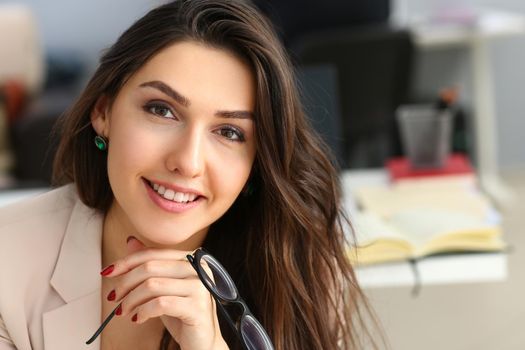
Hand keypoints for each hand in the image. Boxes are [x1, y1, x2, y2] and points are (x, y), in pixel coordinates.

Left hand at [101, 237, 228, 349]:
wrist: (202, 342)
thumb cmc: (182, 314)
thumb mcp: (162, 287)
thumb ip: (150, 265)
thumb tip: (131, 242)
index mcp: (191, 259)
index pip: (153, 253)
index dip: (127, 262)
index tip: (108, 272)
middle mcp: (198, 269)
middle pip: (150, 267)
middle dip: (125, 282)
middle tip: (114, 297)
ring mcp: (200, 287)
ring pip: (152, 285)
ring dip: (131, 300)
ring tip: (124, 311)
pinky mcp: (197, 307)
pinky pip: (160, 304)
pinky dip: (143, 311)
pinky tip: (138, 318)